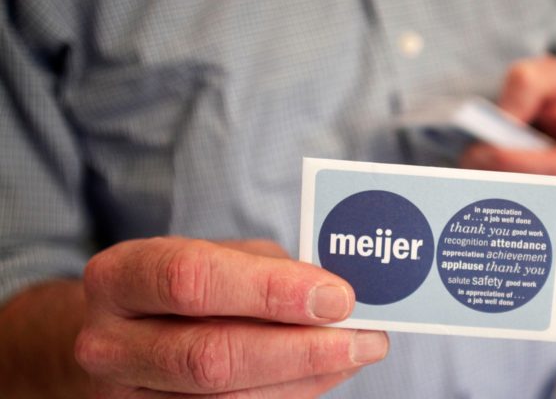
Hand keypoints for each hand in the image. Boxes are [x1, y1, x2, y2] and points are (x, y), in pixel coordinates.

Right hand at [75, 237, 387, 397]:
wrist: (120, 333)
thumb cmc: (176, 284)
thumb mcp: (210, 256)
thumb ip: (264, 270)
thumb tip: (333, 297)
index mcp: (121, 277)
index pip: (191, 281)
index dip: (270, 291)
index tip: (336, 296)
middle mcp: (110, 343)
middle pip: (209, 356)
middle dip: (299, 348)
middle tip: (362, 336)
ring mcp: (125, 397)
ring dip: (304, 378)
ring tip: (354, 353)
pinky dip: (287, 396)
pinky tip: (320, 374)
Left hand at [460, 56, 555, 219]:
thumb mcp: (546, 75)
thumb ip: (525, 88)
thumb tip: (505, 119)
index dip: (512, 165)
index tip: (476, 153)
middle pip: (544, 203)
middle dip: (499, 186)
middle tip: (465, 168)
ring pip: (534, 222)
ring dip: (496, 203)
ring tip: (468, 181)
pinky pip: (529, 228)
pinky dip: (500, 214)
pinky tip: (477, 194)